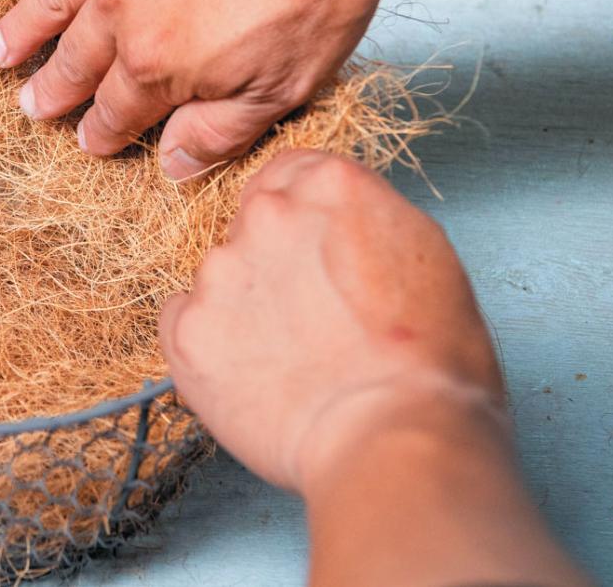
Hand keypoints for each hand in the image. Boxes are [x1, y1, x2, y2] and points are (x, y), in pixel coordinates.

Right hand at [0, 0, 391, 179]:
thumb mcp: (285, 83)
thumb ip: (220, 130)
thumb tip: (171, 165)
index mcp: (157, 63)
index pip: (118, 110)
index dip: (102, 132)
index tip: (88, 143)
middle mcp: (120, 10)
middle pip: (77, 60)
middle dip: (55, 91)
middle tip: (32, 106)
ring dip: (23, 28)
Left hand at [158, 149, 592, 585]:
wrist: (395, 438)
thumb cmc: (430, 362)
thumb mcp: (423, 255)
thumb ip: (363, 218)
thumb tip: (335, 223)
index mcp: (329, 185)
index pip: (290, 173)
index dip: (303, 217)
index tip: (311, 250)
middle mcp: (266, 215)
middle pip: (252, 223)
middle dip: (274, 261)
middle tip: (309, 316)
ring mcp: (219, 270)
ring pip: (220, 276)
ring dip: (242, 306)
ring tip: (288, 359)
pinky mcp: (186, 328)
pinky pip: (181, 321)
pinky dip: (208, 345)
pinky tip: (251, 375)